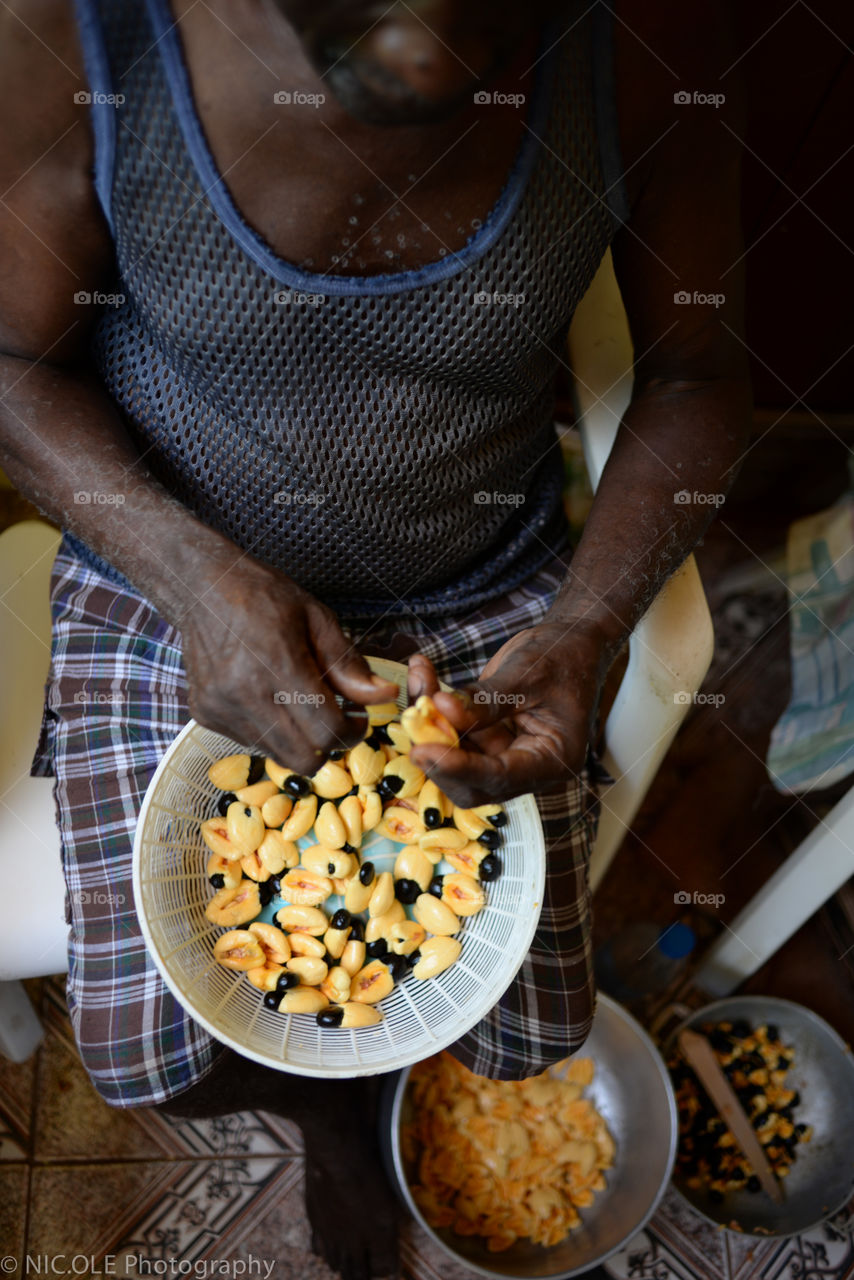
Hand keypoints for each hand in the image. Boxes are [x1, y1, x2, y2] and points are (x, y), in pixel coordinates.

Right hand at [180, 553, 397, 773]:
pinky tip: (269, 699)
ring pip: (277, 755)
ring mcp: (221, 708)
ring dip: (298, 740)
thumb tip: (383, 696)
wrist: (203, 589)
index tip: (359, 720)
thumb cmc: (263, 597)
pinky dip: (270, 731)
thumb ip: (348, 664)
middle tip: (335, 721)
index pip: (326, 730)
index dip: (352, 732)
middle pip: (302, 758)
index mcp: (278, 664)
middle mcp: (245, 694)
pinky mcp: (205, 715)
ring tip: (299, 703)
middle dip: (327, 747)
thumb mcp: (316, 618)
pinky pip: (251, 742)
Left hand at [405, 622, 605, 806]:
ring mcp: (504, 753)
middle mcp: (527, 767)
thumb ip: (487, 699)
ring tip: (419, 680)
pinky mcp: (486, 738)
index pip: (499, 777)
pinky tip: (423, 675)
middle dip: (438, 754)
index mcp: (552, 760)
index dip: (458, 767)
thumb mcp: (528, 673)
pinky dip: (433, 709)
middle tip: (413, 721)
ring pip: (455, 758)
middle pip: (471, 782)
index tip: (422, 750)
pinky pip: (452, 733)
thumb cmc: (563, 656)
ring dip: (429, 725)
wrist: (570, 641)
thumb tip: (442, 710)